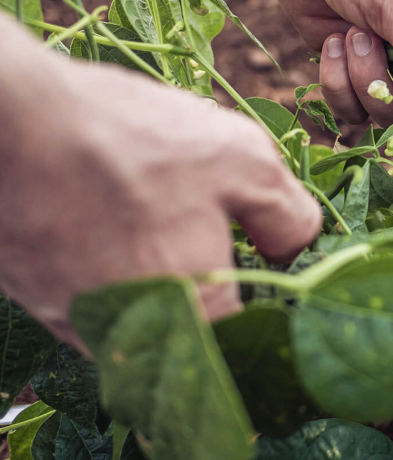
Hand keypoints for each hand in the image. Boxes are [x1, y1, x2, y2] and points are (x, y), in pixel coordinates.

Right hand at [0, 20, 320, 348]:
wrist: (11, 121)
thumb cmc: (136, 140)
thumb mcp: (245, 161)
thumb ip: (290, 218)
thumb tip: (296, 250)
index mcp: (197, 316)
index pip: (252, 335)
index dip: (270, 302)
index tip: (265, 262)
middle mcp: (135, 338)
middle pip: (194, 332)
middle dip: (212, 289)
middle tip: (207, 235)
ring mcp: (76, 323)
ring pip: (141, 319)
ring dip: (159, 284)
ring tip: (153, 221)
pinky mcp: (35, 298)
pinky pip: (94, 300)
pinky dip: (112, 272)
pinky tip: (112, 223)